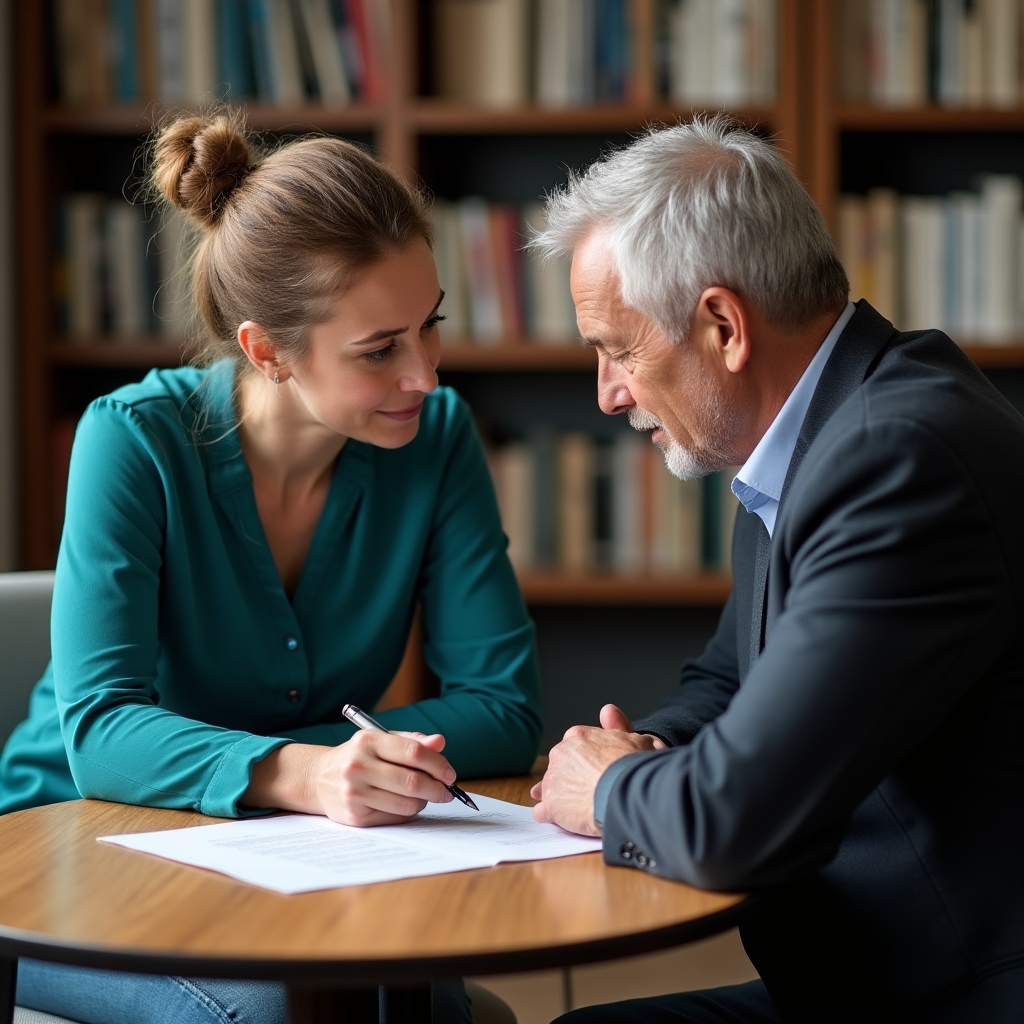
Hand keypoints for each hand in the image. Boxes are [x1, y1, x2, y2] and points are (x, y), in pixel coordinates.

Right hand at [244, 731, 455, 826]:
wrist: (318, 778)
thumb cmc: (360, 756)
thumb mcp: (381, 741)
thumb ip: (413, 741)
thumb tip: (440, 742)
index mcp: (368, 740)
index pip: (413, 752)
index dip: (438, 764)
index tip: (450, 774)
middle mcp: (358, 765)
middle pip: (412, 781)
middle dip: (437, 788)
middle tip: (447, 792)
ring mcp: (354, 792)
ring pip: (406, 803)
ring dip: (423, 802)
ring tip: (425, 796)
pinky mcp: (355, 816)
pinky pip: (394, 817)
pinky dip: (407, 812)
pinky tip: (404, 804)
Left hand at [530, 705, 666, 836]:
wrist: (628, 791)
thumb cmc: (636, 766)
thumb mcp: (636, 738)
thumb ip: (619, 725)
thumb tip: (608, 711)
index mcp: (578, 736)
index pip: (575, 747)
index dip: (585, 761)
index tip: (593, 771)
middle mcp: (561, 753)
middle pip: (560, 766)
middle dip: (570, 778)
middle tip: (588, 791)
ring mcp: (553, 779)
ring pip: (550, 788)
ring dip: (561, 797)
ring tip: (579, 809)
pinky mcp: (550, 805)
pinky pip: (543, 811)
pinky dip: (551, 817)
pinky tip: (563, 821)